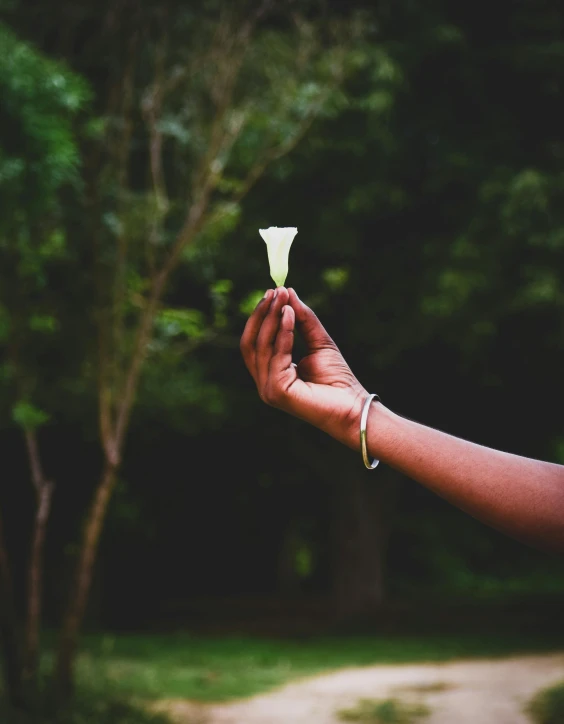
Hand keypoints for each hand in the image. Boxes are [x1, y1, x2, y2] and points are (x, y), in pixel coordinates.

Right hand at [240, 286, 368, 448]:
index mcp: (271, 374)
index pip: (255, 342)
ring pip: (261, 347)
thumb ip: (303, 320)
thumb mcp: (319, 342)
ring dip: (271, 319)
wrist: (353, 406)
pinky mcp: (276, 392)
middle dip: (262, 315)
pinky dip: (282, 333)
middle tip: (275, 292)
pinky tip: (290, 316)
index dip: (261, 316)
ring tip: (283, 299)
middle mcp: (265, 383)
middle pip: (251, 343)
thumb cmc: (338, 380)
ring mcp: (268, 389)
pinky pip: (275, 356)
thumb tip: (289, 292)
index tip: (273, 292)